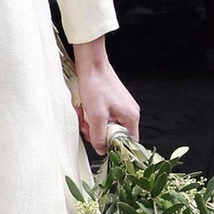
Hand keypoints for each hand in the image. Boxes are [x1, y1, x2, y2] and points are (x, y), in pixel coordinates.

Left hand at [71, 38, 139, 153]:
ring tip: (82, 115)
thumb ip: (99, 136)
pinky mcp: (111, 101)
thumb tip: (101, 150)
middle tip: (86, 127)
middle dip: (97, 133)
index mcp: (131, 117)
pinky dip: (91, 115)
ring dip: (91, 123)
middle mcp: (129, 112)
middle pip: (114, 134)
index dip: (114, 147)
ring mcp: (120, 106)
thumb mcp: (96, 116)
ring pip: (105, 124)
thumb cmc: (96, 85)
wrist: (91, 63)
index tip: (100, 145)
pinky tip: (83, 109)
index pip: (129, 142)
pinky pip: (102, 115)